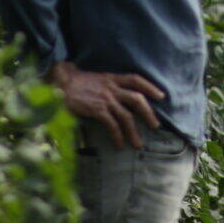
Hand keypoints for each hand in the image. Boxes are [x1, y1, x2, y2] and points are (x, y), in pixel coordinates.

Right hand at [48, 62, 165, 148]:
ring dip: (134, 132)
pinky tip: (119, 144)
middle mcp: (112, 88)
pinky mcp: (97, 109)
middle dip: (148, 113)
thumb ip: (111, 87)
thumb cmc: (79, 84)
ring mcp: (105, 99)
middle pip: (137, 99)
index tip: (161, 96)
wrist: (62, 83)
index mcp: (112, 78)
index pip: (136, 79)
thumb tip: (122, 100)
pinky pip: (112, 125)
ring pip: (126, 116)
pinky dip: (117, 136)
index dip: (150, 87)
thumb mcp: (98, 80)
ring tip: (138, 144)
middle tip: (155, 126)